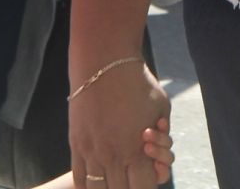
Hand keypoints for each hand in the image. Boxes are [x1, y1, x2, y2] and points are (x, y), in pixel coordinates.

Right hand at [70, 59, 170, 188]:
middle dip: (128, 188)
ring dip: (107, 188)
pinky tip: (96, 182)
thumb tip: (159, 157)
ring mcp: (92, 152)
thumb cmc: (139, 83)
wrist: (104, 63)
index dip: (147, 188)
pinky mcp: (76, 145)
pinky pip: (80, 179)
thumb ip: (163, 137)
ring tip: (114, 181)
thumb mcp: (162, 109)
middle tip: (130, 179)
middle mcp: (114, 156)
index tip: (146, 180)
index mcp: (138, 150)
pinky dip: (88, 186)